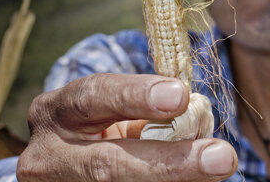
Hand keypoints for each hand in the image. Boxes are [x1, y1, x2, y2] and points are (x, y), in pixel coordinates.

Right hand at [17, 73, 237, 180]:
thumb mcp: (108, 110)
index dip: (136, 96)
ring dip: (175, 181)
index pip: (93, 97)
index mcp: (56, 112)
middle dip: (170, 163)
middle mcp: (48, 156)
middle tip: (221, 158)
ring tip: (216, 172)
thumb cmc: (98, 126)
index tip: (181, 96)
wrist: (63, 167)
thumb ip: (144, 109)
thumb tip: (198, 116)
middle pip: (109, 165)